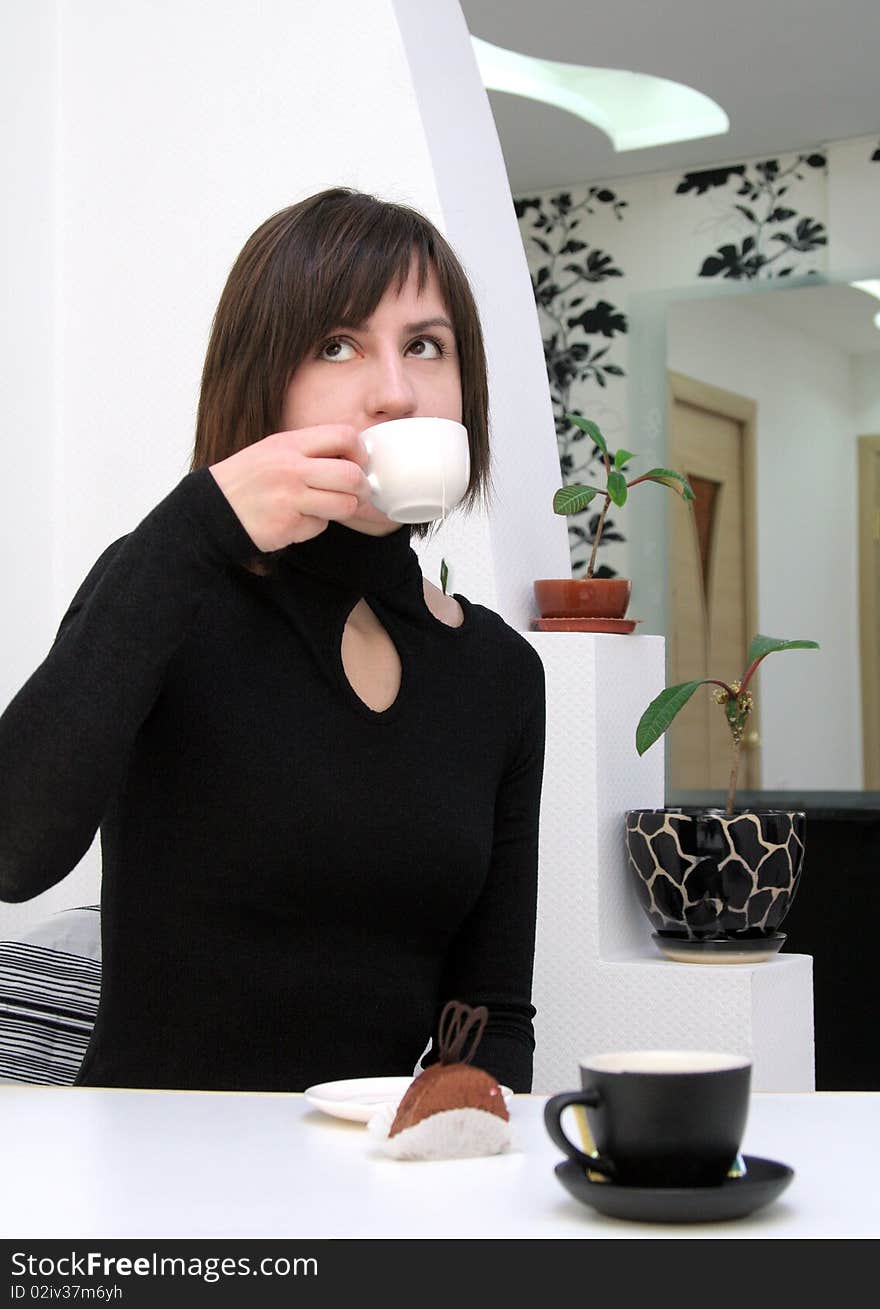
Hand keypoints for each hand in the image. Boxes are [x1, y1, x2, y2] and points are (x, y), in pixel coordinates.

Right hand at [209, 425, 370, 550]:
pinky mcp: (287, 526)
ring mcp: (289, 499)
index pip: (344, 436)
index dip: (360, 452)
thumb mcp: (274, 450)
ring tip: (327, 507)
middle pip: (352, 476)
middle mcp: (291, 469)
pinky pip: (321, 526)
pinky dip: (315, 525)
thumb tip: (354, 460)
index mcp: (289, 444)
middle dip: (362, 488)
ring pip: (345, 505)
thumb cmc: (247, 480)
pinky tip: (297, 519)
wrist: (212, 509)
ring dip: (343, 509)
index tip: (358, 463)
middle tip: (358, 492)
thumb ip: (310, 451)